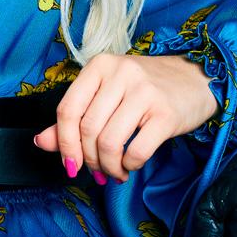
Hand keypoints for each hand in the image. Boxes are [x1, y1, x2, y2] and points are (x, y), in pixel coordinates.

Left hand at [32, 53, 219, 183]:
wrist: (196, 80)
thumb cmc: (144, 89)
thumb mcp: (106, 94)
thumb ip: (73, 118)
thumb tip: (40, 142)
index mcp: (99, 66)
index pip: (68, 109)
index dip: (63, 142)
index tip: (70, 164)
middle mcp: (120, 74)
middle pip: (88, 129)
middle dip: (89, 159)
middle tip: (97, 170)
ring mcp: (144, 92)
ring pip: (110, 142)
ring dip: (109, 167)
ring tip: (115, 170)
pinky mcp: (166, 113)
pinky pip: (137, 150)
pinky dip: (129, 165)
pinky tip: (131, 164)